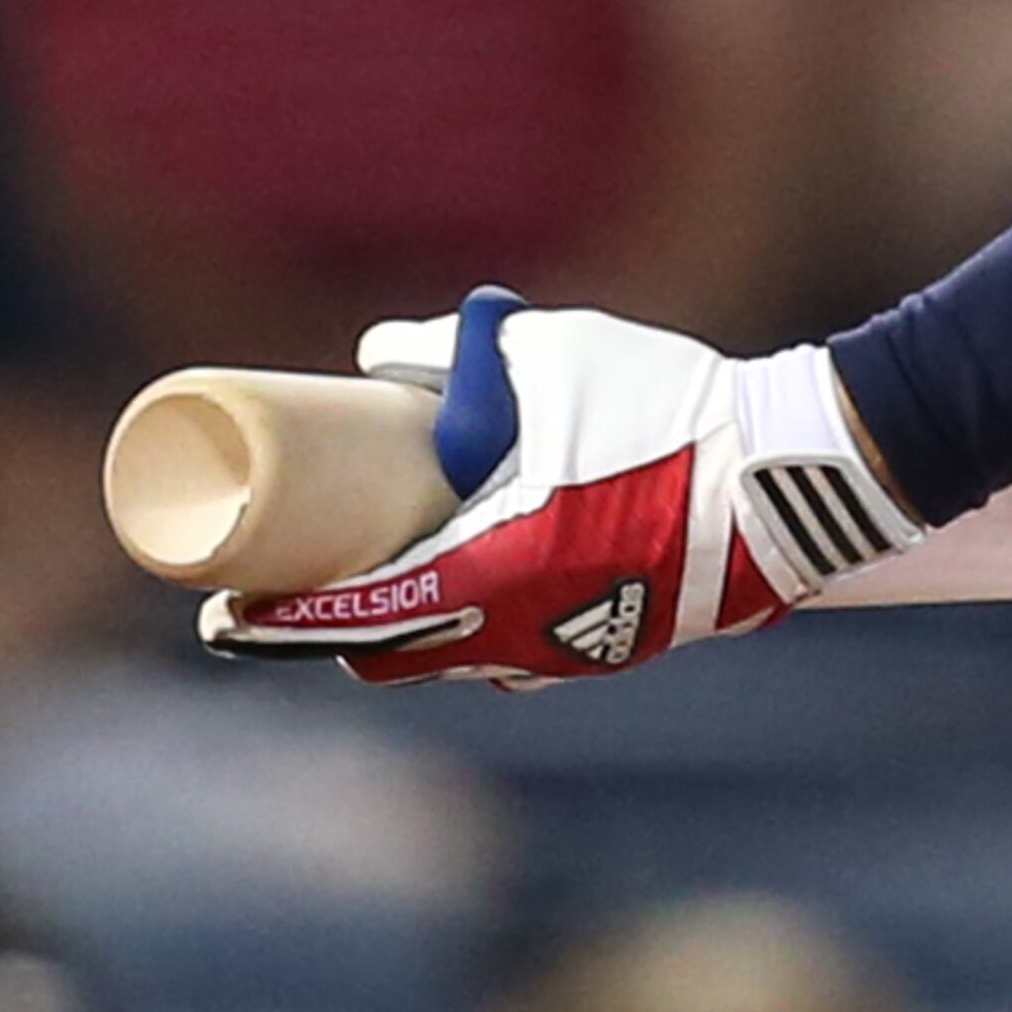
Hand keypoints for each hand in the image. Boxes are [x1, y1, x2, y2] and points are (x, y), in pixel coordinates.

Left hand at [307, 291, 920, 687]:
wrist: (790, 476)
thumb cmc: (667, 411)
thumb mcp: (552, 357)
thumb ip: (455, 350)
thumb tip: (373, 355)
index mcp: (492, 573)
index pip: (356, 616)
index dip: (279, 622)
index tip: (221, 616)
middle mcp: (520, 635)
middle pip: (390, 656)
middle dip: (324, 633)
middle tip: (267, 603)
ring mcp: (569, 652)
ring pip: (451, 662)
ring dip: (396, 634)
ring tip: (353, 592)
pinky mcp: (610, 647)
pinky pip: (510, 654)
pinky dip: (465, 632)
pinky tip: (456, 596)